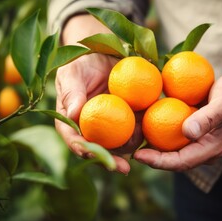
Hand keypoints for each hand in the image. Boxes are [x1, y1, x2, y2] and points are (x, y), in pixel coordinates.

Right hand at [55, 53, 143, 173]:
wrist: (102, 52)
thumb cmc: (81, 62)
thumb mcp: (71, 73)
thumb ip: (72, 93)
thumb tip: (73, 116)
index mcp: (72, 122)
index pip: (75, 141)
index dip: (85, 152)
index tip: (96, 157)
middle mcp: (91, 127)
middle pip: (99, 150)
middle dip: (111, 161)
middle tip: (124, 168)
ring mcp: (111, 124)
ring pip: (120, 143)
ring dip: (130, 147)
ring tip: (140, 140)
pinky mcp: (129, 116)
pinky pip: (136, 128)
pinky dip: (142, 131)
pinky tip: (150, 129)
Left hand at [134, 63, 221, 170]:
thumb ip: (207, 118)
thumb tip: (186, 132)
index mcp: (211, 148)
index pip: (181, 162)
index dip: (158, 162)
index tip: (137, 155)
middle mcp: (204, 148)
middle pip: (174, 160)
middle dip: (151, 158)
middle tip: (129, 149)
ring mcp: (200, 140)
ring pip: (173, 149)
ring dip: (154, 147)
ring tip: (133, 140)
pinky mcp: (196, 130)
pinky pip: (175, 136)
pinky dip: (160, 133)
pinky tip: (147, 124)